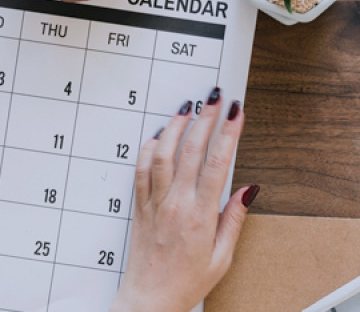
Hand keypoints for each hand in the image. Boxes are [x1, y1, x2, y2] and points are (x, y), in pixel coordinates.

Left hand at [111, 88, 258, 311]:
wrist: (149, 298)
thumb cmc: (186, 282)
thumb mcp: (222, 257)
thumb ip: (234, 219)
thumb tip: (249, 188)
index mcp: (199, 216)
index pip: (216, 164)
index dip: (227, 134)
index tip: (235, 113)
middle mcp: (174, 204)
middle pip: (188, 151)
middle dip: (204, 119)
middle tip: (214, 97)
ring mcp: (153, 203)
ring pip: (161, 155)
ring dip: (174, 127)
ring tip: (186, 107)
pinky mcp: (139, 206)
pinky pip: (140, 171)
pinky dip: (147, 149)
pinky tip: (155, 135)